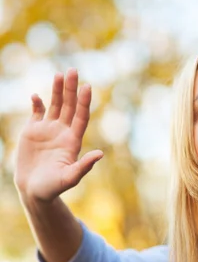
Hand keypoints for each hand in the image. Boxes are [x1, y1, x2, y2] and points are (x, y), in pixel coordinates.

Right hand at [14, 69, 102, 202]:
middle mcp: (62, 132)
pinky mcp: (32, 131)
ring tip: (60, 74)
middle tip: (73, 70)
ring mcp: (47, 130)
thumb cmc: (53, 188)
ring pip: (54, 105)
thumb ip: (84, 166)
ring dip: (57, 90)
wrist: (33, 191)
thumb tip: (100, 154)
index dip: (84, 102)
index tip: (87, 87)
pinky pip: (36, 112)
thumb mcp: (69, 179)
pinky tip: (36, 96)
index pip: (81, 117)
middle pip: (69, 106)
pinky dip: (37, 103)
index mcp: (72, 141)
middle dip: (71, 89)